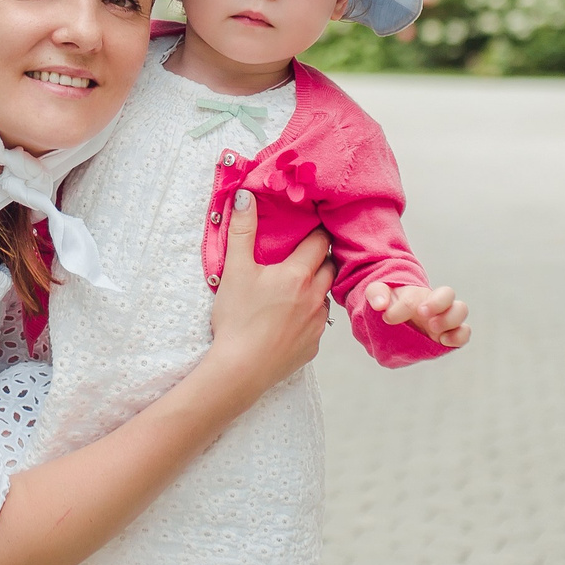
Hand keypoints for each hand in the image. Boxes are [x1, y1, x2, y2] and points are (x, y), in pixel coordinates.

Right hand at [205, 192, 336, 397]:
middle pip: (329, 267)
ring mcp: (317, 324)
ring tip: (294, 289)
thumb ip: (242, 231)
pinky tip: (287, 320)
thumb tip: (245, 196)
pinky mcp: (312, 346)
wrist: (239, 369)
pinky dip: (307, 317)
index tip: (309, 229)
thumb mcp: (235, 270)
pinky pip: (317, 325)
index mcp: (297, 275)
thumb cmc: (237, 319)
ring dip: (315, 289)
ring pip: (325, 297)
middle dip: (320, 259)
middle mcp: (315, 297)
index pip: (320, 242)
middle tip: (302, 256)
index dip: (316, 233)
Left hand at [366, 282, 470, 347]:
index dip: (404, 306)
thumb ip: (376, 293)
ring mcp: (445, 320)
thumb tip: (379, 304)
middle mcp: (435, 304)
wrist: (397, 323)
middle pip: (448, 294)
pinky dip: (459, 337)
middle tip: (421, 313)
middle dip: (436, 303)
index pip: (417, 295)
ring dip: (449, 319)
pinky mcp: (449, 337)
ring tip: (433, 328)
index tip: (388, 317)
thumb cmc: (390, 306)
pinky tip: (444, 341)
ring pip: (460, 311)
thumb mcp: (378, 295)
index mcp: (418, 294)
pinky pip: (463, 334)